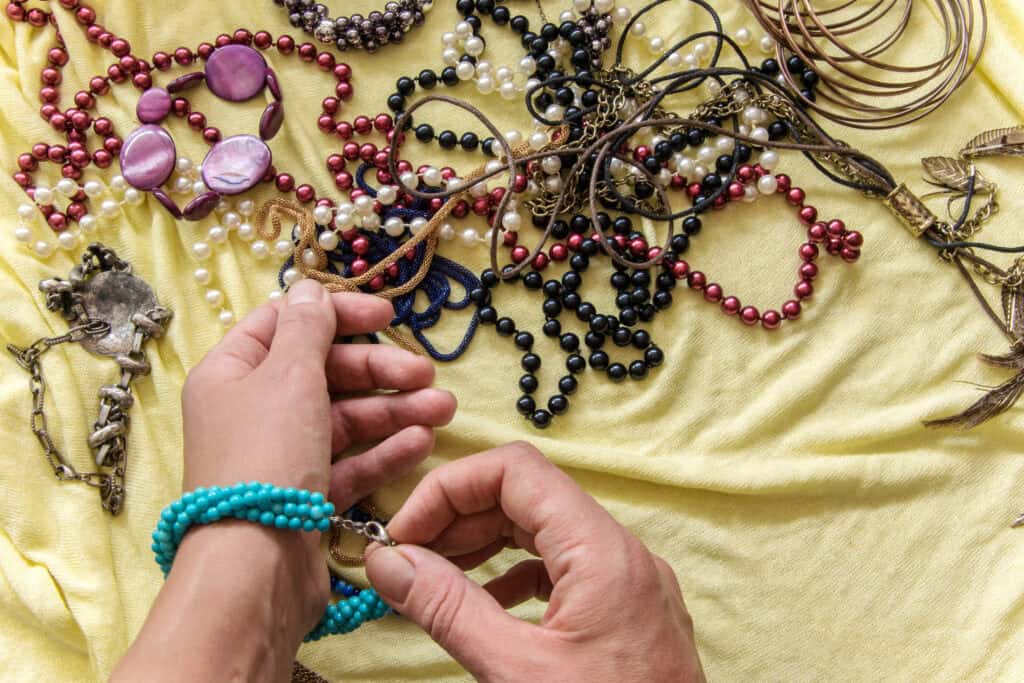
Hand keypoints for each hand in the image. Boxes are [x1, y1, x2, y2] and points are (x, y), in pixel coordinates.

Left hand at [180, 278, 456, 626]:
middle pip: (325, 372)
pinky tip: (422, 445)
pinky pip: (350, 462)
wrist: (253, 570)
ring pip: (345, 419)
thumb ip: (307, 328)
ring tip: (443, 410)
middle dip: (380, 371)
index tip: (387, 316)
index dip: (338, 314)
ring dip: (394, 411)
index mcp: (233, 372)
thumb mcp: (288, 377)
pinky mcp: (306, 496)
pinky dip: (384, 452)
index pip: (287, 323)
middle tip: (428, 374)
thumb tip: (310, 288)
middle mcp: (253, 410)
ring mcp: (281, 455)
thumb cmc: (266, 457)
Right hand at [364, 442, 703, 682]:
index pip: (515, 470)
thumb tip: (390, 563)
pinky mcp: (627, 613)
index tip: (405, 533)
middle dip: (460, 518)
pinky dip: (514, 576)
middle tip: (406, 558)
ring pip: (545, 531)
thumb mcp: (516, 673)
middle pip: (528, 496)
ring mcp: (630, 584)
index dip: (450, 489)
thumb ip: (448, 609)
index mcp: (604, 553)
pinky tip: (482, 605)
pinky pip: (563, 570)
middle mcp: (624, 555)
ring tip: (432, 578)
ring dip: (483, 545)